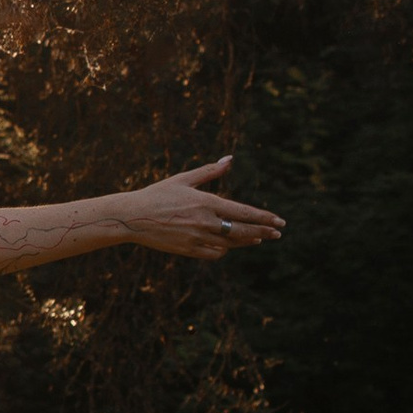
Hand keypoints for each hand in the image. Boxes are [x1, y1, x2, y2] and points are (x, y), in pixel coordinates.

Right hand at [117, 158, 283, 258]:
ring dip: (247, 241)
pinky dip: (224, 249)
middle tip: (277, 234)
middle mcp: (205, 221)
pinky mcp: (189, 250)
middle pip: (243, 230)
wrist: (133, 217)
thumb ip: (210, 171)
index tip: (279, 221)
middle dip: (263, 232)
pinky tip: (229, 245)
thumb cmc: (157, 194)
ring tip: (258, 239)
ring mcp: (198, 238)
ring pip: (231, 243)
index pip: (244, 213)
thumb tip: (229, 159)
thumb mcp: (184, 179)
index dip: (264, 218)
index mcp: (206, 202)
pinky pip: (215, 253)